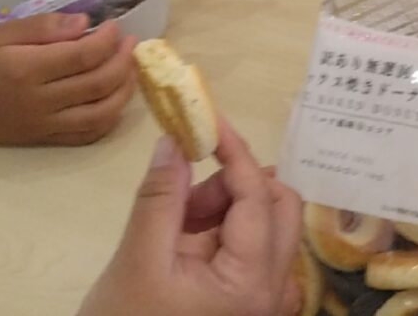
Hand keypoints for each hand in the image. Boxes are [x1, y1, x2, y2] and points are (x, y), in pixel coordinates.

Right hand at [0, 15, 135, 147]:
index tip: (114, 25)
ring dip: (124, 91)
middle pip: (98, 84)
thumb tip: (86, 23)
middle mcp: (39, 102)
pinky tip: (115, 99)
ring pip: (100, 115)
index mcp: (27, 70)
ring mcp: (43, 126)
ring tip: (130, 69)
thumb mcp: (2, 33)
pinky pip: (86, 136)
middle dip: (123, 61)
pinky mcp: (43, 141)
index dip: (108, 39)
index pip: (83, 55)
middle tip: (130, 42)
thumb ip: (44, 27)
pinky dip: (109, 119)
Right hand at [78, 126, 304, 315]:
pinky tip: (181, 243)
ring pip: (265, 230)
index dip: (235, 152)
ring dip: (225, 210)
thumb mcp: (137, 261)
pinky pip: (251, 255)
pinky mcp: (247, 308)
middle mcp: (272, 293)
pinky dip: (221, 235)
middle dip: (236, 184)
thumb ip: (161, 198)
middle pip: (279, 210)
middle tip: (187, 187)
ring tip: (172, 223)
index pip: (259, 197)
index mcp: (252, 283)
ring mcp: (263, 303)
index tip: (207, 120)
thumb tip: (175, 139)